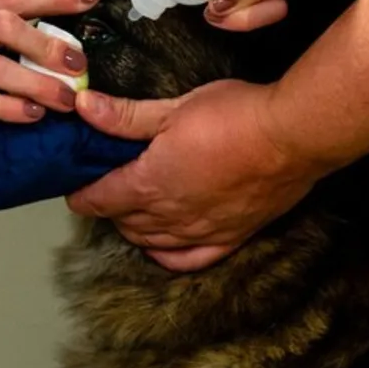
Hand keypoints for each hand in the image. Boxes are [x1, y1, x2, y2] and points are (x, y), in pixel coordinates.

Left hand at [65, 81, 324, 271]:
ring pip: (151, 241)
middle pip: (123, 222)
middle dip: (108, 205)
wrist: (292, 137)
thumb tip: (83, 108)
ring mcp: (201, 232)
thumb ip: (126, 116)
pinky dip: (167, 253)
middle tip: (106, 184)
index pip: (100, 199)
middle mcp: (171, 217)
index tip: (76, 184)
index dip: (82, 193)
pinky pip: (188, 259)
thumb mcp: (173, 108)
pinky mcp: (230, 237)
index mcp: (150, 184)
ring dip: (133, 227)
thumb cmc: (234, 116)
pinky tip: (162, 243)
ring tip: (129, 208)